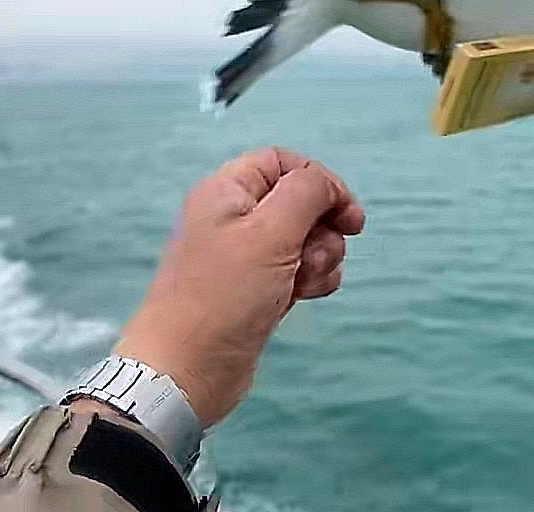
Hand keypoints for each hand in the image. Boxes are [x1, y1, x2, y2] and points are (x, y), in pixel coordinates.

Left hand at [112, 147, 364, 424]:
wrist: (187, 370)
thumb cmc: (225, 295)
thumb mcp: (270, 231)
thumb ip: (306, 193)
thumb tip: (327, 186)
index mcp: (227, 191)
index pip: (283, 162)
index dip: (320, 181)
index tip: (346, 213)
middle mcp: (235, 218)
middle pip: (300, 202)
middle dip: (323, 227)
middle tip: (322, 254)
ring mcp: (246, 257)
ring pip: (305, 239)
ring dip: (321, 257)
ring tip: (304, 282)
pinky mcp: (256, 291)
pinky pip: (298, 271)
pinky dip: (311, 280)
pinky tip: (304, 297)